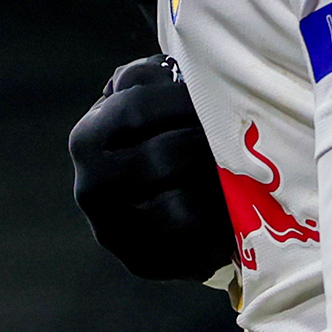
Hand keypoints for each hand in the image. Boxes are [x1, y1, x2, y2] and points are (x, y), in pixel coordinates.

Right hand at [68, 54, 234, 282]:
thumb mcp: (141, 96)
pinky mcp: (144, 262)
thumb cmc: (152, 132)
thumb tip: (181, 69)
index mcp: (86, 139)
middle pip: (164, 158)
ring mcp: (115, 232)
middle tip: (242, 135)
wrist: (145, 200)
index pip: (136, 108)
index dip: (182, 100)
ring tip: (245, 170)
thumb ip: (150, 77)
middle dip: (209, 144)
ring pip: (182, 207)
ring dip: (221, 186)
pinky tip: (239, 207)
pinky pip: (195, 246)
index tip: (215, 96)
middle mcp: (92, 188)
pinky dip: (224, 225)